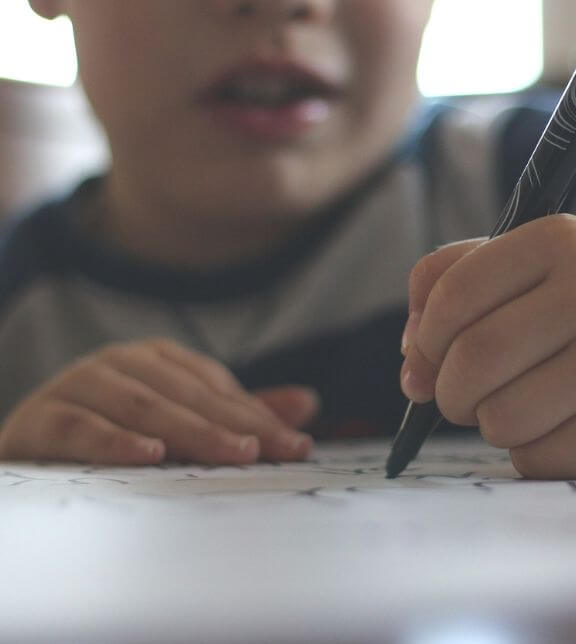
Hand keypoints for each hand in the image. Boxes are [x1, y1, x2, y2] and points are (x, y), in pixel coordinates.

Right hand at [0, 339, 316, 463]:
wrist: (27, 446)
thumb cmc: (110, 430)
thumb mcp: (178, 420)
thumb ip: (238, 414)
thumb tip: (308, 403)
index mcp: (158, 359)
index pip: (219, 387)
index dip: (260, 416)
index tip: (299, 445)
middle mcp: (122, 363)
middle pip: (188, 394)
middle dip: (237, 425)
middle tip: (275, 451)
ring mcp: (80, 385)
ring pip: (144, 406)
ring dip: (191, 430)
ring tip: (234, 453)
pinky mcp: (42, 418)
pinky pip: (82, 427)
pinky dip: (116, 441)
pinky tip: (150, 454)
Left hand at [400, 214, 575, 478]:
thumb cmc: (571, 319)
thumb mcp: (516, 276)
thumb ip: (442, 292)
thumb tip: (412, 366)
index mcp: (564, 240)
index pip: (453, 292)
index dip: (425, 334)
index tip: (432, 351)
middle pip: (472, 357)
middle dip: (448, 388)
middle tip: (461, 393)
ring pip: (496, 416)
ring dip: (489, 422)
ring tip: (524, 403)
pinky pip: (529, 458)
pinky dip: (528, 451)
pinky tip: (564, 426)